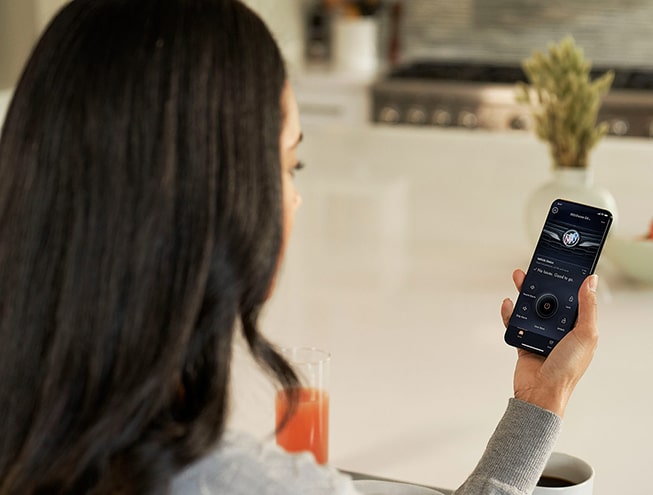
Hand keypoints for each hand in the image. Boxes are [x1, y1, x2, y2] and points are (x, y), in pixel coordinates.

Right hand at [501, 269, 598, 416]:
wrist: (541, 392)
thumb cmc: (567, 369)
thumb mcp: (585, 335)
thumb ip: (587, 307)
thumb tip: (591, 281)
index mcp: (578, 327)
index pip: (573, 299)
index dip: (567, 283)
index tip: (561, 267)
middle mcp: (560, 330)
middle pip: (549, 300)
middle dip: (541, 284)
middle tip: (534, 269)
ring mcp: (541, 335)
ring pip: (531, 308)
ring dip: (524, 294)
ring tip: (519, 279)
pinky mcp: (524, 340)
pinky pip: (515, 323)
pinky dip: (510, 313)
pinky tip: (508, 304)